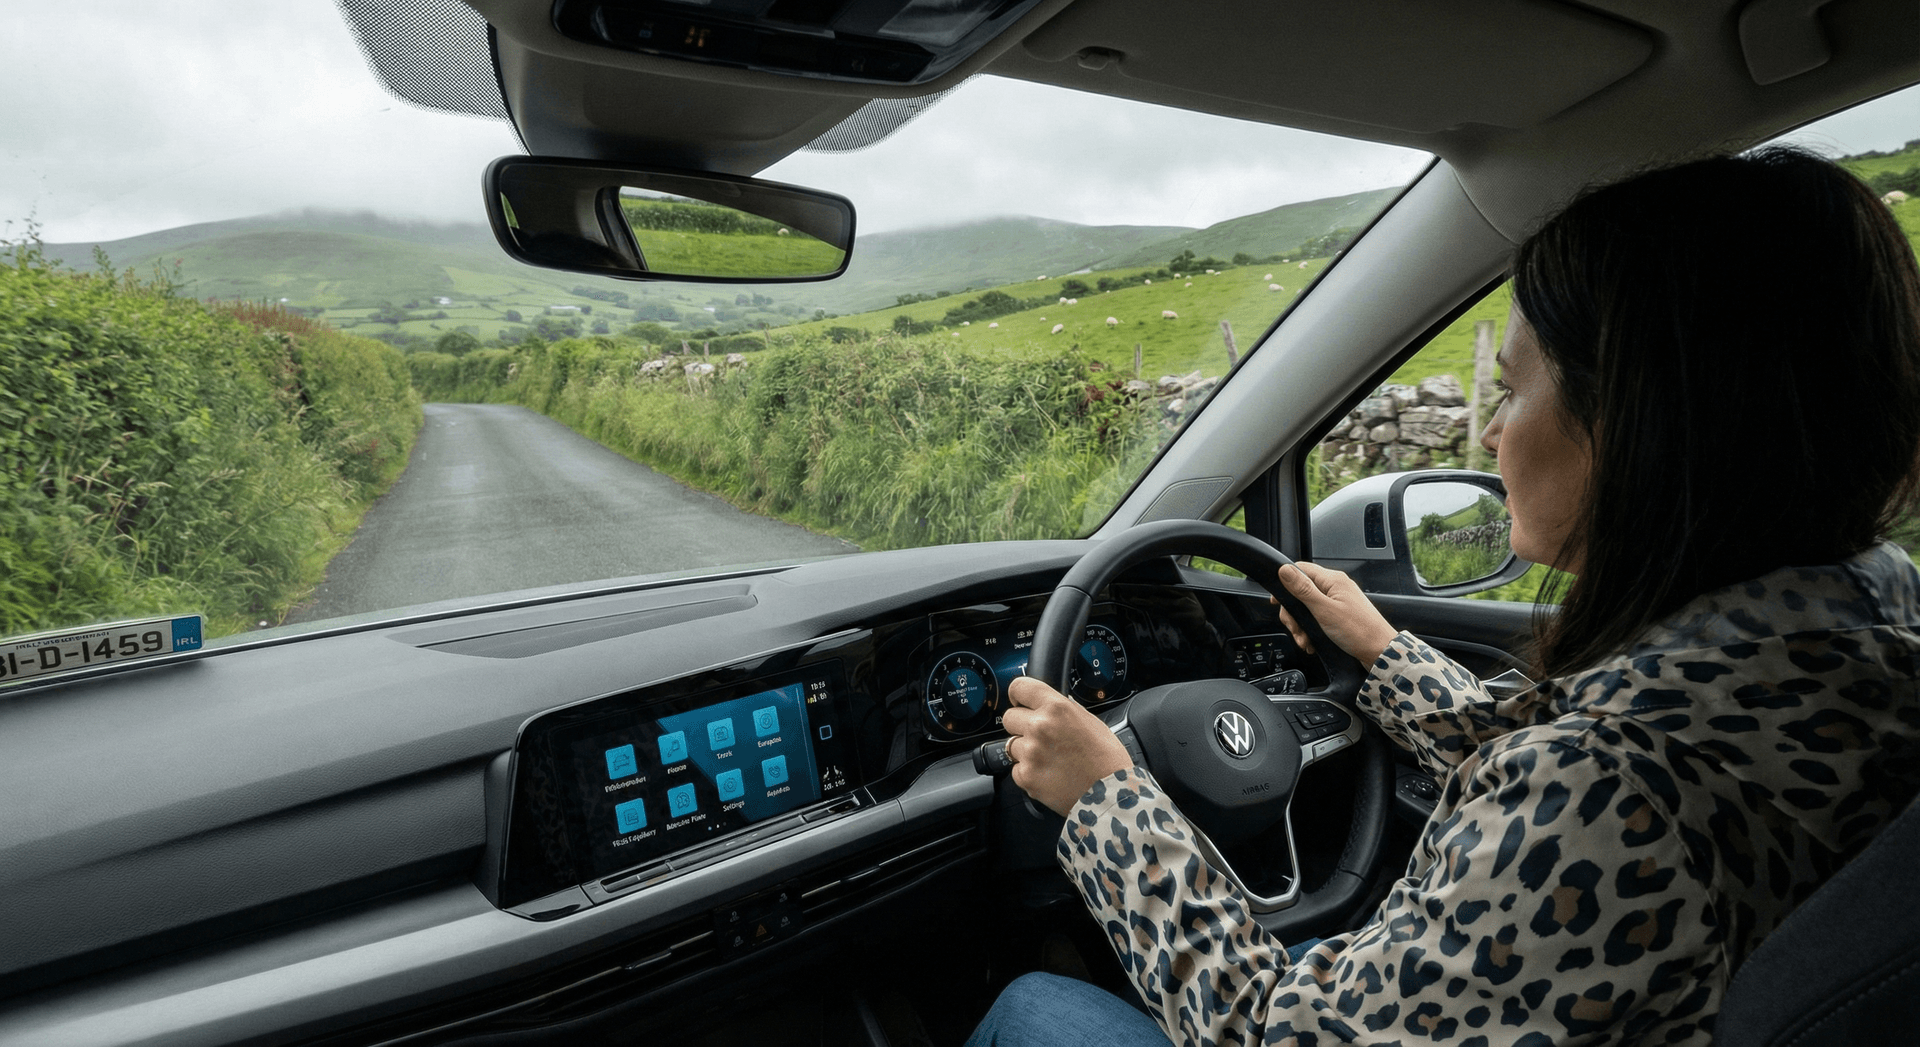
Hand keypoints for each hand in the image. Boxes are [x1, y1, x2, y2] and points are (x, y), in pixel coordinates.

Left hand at [1001, 675, 1134, 816]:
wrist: (1110, 793)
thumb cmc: (1106, 759)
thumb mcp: (1089, 721)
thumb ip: (1063, 710)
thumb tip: (1047, 706)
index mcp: (1056, 708)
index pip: (1019, 687)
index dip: (1017, 695)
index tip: (1020, 702)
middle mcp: (1039, 726)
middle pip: (1009, 717)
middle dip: (1021, 726)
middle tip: (1041, 738)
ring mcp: (1030, 752)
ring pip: (1012, 745)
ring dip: (1025, 751)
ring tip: (1050, 760)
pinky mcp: (1026, 776)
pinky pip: (1016, 769)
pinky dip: (1028, 772)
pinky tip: (1048, 774)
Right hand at [1273, 560, 1399, 667]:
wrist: (1380, 652)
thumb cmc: (1359, 631)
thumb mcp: (1324, 610)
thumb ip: (1303, 589)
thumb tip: (1284, 569)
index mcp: (1333, 580)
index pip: (1300, 570)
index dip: (1285, 584)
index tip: (1277, 601)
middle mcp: (1335, 587)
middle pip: (1301, 592)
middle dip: (1293, 613)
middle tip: (1295, 629)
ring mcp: (1338, 601)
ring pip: (1307, 608)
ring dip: (1302, 626)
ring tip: (1305, 641)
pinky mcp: (1339, 615)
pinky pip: (1317, 618)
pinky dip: (1311, 630)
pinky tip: (1312, 642)